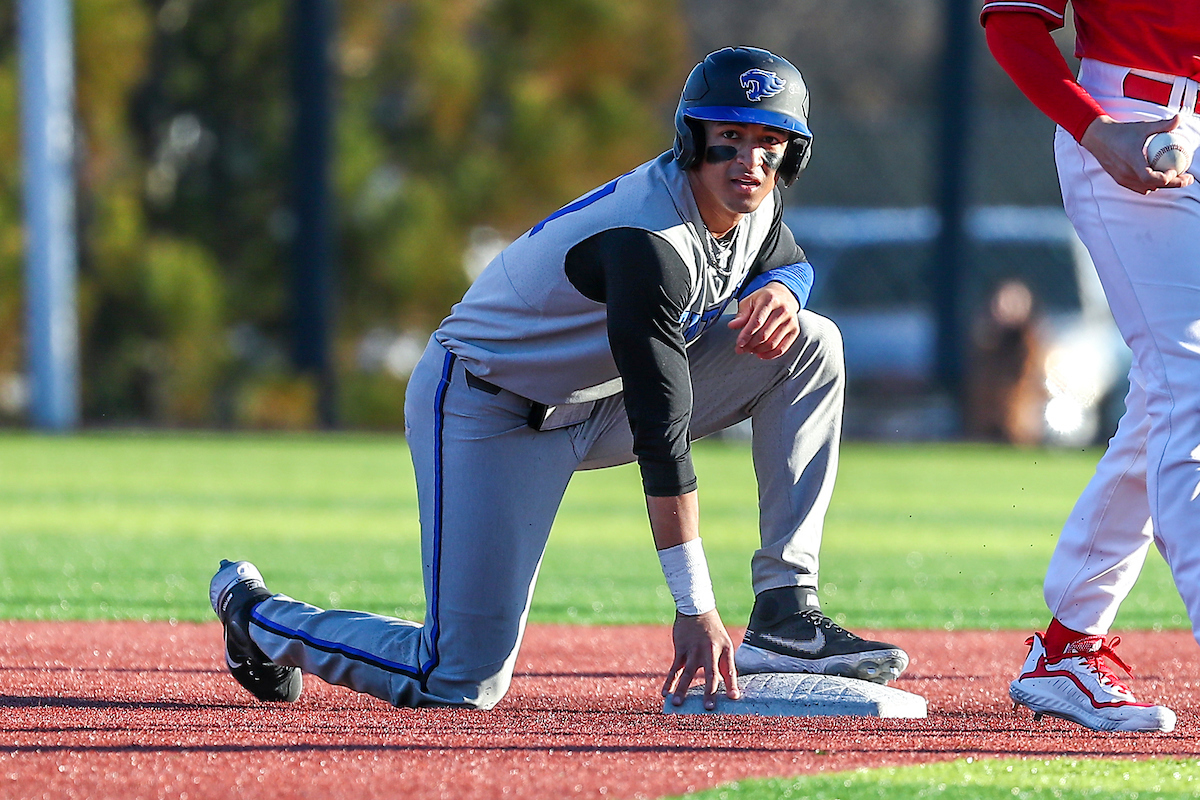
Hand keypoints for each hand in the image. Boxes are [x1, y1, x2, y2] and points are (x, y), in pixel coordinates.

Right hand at [662, 608, 740, 709]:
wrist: (696, 609)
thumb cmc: (713, 630)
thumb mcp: (724, 643)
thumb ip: (724, 664)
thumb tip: (725, 686)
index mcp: (724, 650)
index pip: (729, 670)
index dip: (732, 684)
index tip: (734, 698)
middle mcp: (709, 651)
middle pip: (710, 673)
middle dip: (710, 691)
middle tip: (709, 708)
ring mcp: (693, 650)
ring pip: (687, 673)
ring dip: (682, 689)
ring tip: (678, 704)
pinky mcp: (681, 649)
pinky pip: (674, 668)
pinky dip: (669, 681)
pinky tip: (665, 693)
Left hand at [727, 283, 800, 358]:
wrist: (783, 295)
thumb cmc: (764, 299)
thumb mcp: (750, 301)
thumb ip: (742, 315)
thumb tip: (732, 325)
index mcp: (770, 300)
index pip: (757, 322)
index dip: (746, 335)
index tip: (739, 343)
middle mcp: (783, 310)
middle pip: (764, 334)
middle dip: (750, 344)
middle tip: (741, 348)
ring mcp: (791, 321)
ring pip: (772, 343)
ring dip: (758, 350)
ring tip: (750, 349)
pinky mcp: (795, 330)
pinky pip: (782, 348)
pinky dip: (770, 355)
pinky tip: (761, 354)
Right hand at [1081, 114, 1195, 193]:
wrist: (1097, 137)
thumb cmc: (1121, 131)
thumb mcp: (1143, 126)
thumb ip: (1163, 125)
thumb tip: (1179, 118)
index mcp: (1132, 160)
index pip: (1150, 177)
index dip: (1165, 178)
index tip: (1176, 170)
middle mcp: (1126, 172)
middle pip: (1153, 186)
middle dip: (1173, 184)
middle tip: (1188, 178)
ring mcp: (1122, 178)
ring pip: (1146, 188)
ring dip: (1161, 185)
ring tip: (1175, 178)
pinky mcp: (1119, 180)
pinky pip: (1138, 187)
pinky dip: (1150, 185)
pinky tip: (1158, 177)